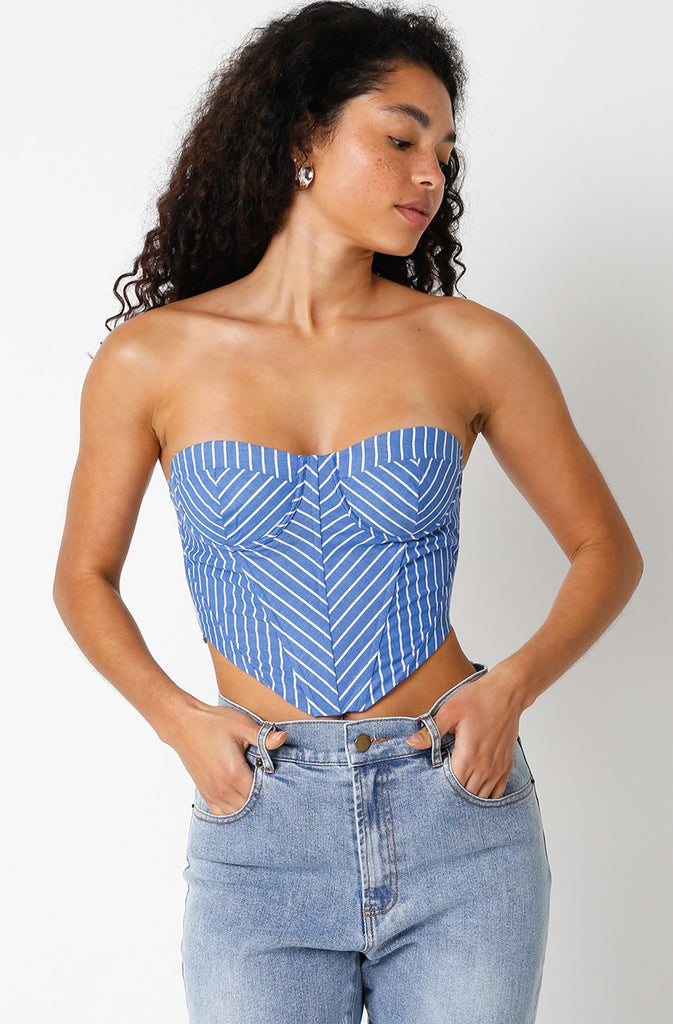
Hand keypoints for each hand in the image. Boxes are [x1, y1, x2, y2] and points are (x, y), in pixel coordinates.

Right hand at [168, 699, 286, 814]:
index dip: (272, 788)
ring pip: (236, 812)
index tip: (279, 779)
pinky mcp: (204, 792)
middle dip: (262, 798)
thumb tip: (284, 738)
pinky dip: (232, 808)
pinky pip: (221, 812)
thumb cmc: (214, 722)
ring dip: (248, 805)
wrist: (183, 724)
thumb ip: (263, 736)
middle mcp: (222, 788)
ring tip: (256, 790)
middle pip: (250, 806)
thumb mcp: (241, 725)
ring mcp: (212, 793)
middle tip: (270, 784)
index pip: (260, 793)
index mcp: (234, 773)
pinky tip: (240, 797)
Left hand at [405, 666, 524, 798]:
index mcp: (468, 756)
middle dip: (451, 796)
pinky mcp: (506, 766)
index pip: (451, 787)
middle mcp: (484, 767)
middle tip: (438, 790)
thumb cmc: (478, 699)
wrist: (506, 693)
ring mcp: (497, 769)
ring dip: (467, 797)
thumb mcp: (449, 711)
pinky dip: (485, 796)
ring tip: (454, 792)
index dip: (439, 789)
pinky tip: (474, 790)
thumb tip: (411, 743)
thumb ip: (431, 731)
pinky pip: (497, 793)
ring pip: (480, 797)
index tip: (430, 785)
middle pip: (465, 796)